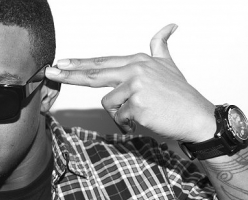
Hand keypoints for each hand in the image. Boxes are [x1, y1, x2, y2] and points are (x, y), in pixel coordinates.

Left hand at [45, 24, 215, 141]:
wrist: (197, 115)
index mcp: (137, 61)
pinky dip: (128, 125)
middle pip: (94, 73)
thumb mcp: (170, 65)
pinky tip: (145, 121)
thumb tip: (168, 26)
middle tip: (50, 72)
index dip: (79, 63)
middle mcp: (134, 70)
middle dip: (69, 73)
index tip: (61, 62)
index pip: (102, 62)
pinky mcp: (137, 104)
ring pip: (109, 104)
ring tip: (140, 113)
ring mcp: (136, 86)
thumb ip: (161, 47)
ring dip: (121, 115)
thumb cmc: (180, 95)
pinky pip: (120, 118)